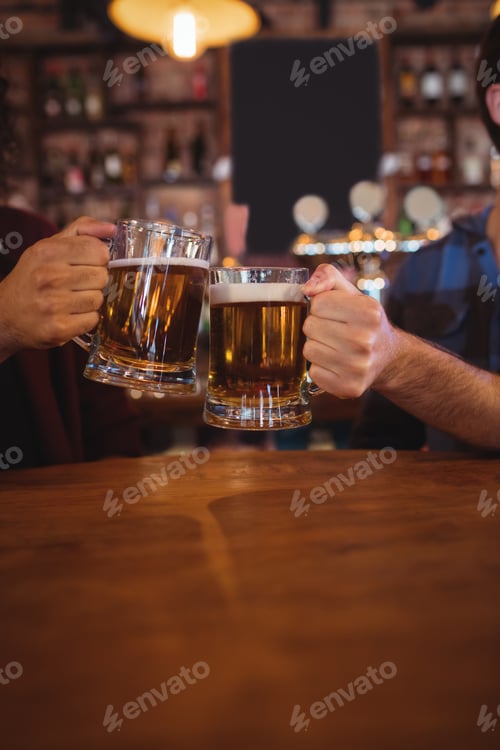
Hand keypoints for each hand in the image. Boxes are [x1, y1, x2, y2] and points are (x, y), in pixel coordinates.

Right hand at [0, 216, 114, 360]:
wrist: (6, 316)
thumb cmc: (32, 278)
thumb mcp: (48, 246)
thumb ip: (81, 230)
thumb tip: (111, 228)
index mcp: (47, 251)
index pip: (99, 250)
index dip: (98, 258)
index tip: (86, 263)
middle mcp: (49, 277)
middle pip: (102, 275)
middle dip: (93, 280)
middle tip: (75, 284)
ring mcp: (53, 304)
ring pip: (98, 298)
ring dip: (89, 300)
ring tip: (70, 300)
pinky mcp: (59, 329)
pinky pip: (93, 319)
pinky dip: (85, 319)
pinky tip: (69, 314)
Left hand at [302, 263, 397, 398]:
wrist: (387, 357)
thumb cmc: (363, 322)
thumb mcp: (351, 292)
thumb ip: (328, 276)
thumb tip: (307, 289)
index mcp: (369, 312)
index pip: (317, 303)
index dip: (322, 306)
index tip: (336, 313)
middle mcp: (365, 340)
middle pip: (310, 326)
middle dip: (318, 326)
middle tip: (336, 331)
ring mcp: (358, 367)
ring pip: (308, 350)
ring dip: (317, 347)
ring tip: (336, 347)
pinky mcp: (349, 387)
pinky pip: (313, 373)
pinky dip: (321, 368)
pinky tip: (337, 364)